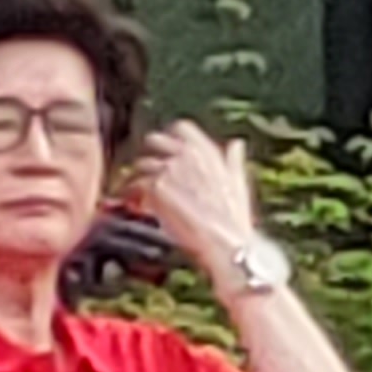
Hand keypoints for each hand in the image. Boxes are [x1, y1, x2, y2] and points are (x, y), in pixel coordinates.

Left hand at [136, 123, 262, 279]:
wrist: (225, 243)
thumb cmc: (234, 219)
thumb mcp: (239, 184)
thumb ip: (233, 161)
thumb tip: (237, 143)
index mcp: (208, 151)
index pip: (182, 127)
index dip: (170, 138)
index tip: (165, 152)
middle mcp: (187, 154)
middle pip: (154, 140)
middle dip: (149, 156)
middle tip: (147, 175)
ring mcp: (170, 169)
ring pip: (141, 164)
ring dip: (137, 179)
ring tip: (137, 198)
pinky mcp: (156, 187)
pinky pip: (135, 185)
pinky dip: (132, 197)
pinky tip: (137, 209)